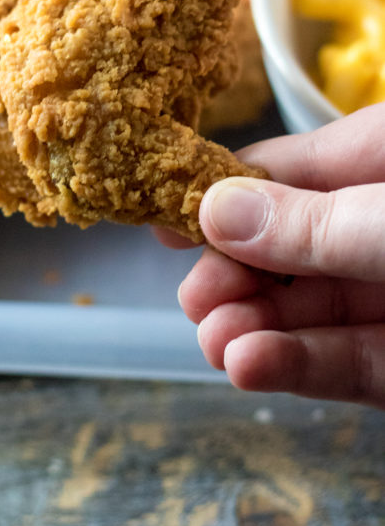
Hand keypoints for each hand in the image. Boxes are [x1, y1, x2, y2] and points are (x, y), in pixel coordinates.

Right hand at [177, 102, 384, 406]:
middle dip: (235, 275)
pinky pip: (348, 361)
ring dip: (256, 328)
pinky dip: (299, 366)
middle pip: (288, 247)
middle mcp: (378, 224)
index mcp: (381, 159)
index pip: (283, 171)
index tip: (161, 228)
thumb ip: (314, 224)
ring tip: (216, 344)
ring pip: (311, 310)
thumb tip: (214, 209)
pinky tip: (251, 366)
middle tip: (196, 302)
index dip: (218, 196)